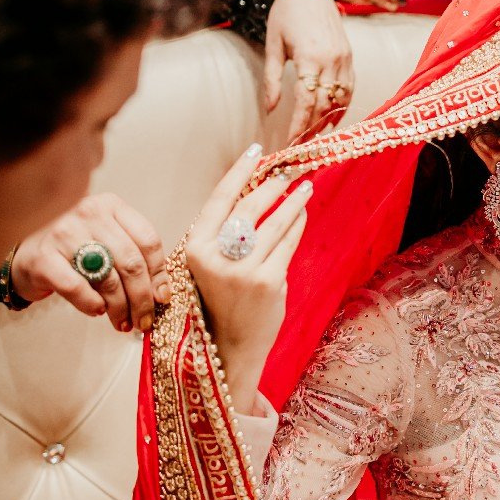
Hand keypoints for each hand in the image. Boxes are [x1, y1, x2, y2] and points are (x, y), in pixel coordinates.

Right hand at [9, 194, 168, 332]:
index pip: (147, 240)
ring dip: (120, 307)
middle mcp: (89, 213)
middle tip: (144, 319)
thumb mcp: (106, 239)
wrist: (27, 251)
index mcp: (111, 205)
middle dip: (142, 297)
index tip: (162, 298)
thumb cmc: (74, 248)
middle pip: (131, 262)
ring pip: (107, 277)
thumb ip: (132, 255)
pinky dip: (91, 304)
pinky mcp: (44, 257)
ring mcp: (64, 233)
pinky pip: (76, 287)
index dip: (159, 273)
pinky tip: (97, 311)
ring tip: (124, 323)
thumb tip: (161, 292)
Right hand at [185, 146, 312, 415]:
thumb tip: (251, 190)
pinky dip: (297, 224)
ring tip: (304, 187)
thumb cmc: (219, 300)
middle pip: (250, 207)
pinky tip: (302, 213)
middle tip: (287, 171)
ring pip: (275, 223)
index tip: (256, 151)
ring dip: (292, 201)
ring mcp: (245, 271)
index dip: (239, 172)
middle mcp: (217, 259)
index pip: (219, 200)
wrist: (231, 347)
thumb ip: (221, 234)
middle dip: (272, 185)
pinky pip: (288, 243)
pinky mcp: (270, 282)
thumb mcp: (206, 265)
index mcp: (195, 250)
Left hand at [264, 0, 354, 142]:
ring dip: (328, 121)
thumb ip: (272, 79)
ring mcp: (345, 58)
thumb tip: (270, 109)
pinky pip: (350, 88)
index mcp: (311, 57)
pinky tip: (331, 118)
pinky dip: (342, 106)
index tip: (290, 142)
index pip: (307, 101)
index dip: (299, 125)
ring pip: (341, 99)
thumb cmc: (285, 14)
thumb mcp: (273, 46)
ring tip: (314, 137)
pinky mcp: (350, 57)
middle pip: (325, 105)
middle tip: (300, 146)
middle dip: (312, 128)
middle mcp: (332, 60)